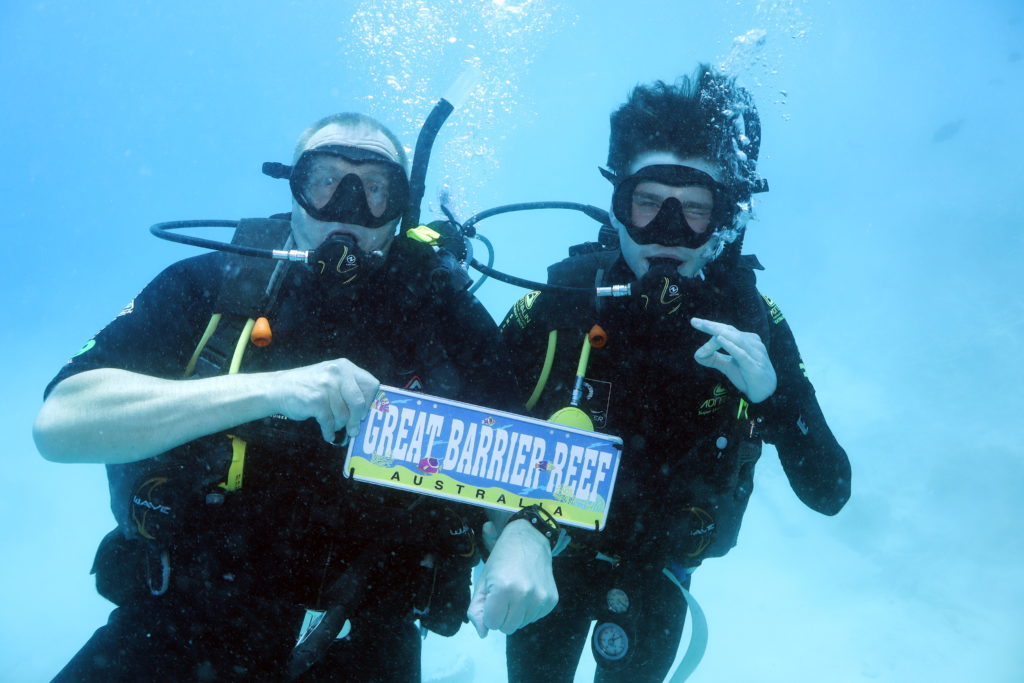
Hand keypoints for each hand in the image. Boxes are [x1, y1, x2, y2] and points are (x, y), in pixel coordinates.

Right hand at [270, 358, 379, 441]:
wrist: (278, 389)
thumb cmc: (308, 386)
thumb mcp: (331, 378)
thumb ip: (349, 388)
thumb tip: (366, 412)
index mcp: (345, 367)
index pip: (371, 385)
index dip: (369, 402)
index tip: (363, 412)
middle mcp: (337, 374)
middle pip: (359, 402)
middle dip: (356, 420)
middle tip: (353, 429)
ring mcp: (326, 386)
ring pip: (344, 415)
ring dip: (339, 425)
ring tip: (333, 426)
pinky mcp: (316, 401)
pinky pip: (330, 422)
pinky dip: (329, 431)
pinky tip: (327, 432)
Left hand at [467, 520, 557, 636]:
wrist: (529, 539)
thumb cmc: (501, 560)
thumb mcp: (483, 581)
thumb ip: (477, 609)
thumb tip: (483, 633)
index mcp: (503, 589)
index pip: (492, 624)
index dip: (490, 612)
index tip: (493, 597)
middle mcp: (524, 595)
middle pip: (508, 628)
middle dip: (503, 616)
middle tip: (504, 595)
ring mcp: (541, 598)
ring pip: (522, 624)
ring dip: (517, 613)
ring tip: (517, 591)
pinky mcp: (552, 599)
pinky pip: (535, 618)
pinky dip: (530, 609)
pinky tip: (529, 591)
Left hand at [691, 317, 776, 401]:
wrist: (766, 394)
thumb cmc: (748, 376)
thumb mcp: (728, 366)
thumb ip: (714, 359)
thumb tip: (696, 355)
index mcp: (747, 340)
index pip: (727, 329)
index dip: (710, 326)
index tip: (694, 323)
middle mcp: (752, 343)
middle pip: (730, 331)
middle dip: (712, 325)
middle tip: (695, 321)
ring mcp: (755, 354)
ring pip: (735, 339)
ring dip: (718, 334)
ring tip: (705, 327)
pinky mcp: (754, 366)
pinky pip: (742, 354)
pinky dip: (730, 346)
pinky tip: (720, 339)